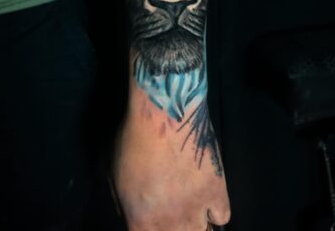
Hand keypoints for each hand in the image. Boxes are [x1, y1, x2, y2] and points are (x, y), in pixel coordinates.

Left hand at [111, 90, 230, 230]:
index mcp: (140, 222)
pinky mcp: (217, 189)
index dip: (149, 229)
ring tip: (189, 211)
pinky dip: (215, 211)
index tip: (151, 219)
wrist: (164, 114)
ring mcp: (196, 208)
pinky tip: (207, 200)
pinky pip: (222, 215)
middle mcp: (170, 223)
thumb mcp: (111, 172)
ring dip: (194, 224)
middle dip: (172, 228)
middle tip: (170, 212)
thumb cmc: (132, 138)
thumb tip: (129, 211)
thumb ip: (121, 202)